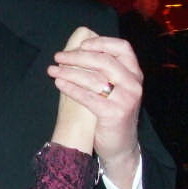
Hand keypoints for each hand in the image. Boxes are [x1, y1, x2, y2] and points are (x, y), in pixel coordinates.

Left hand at [47, 33, 141, 188]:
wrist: (120, 145)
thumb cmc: (111, 112)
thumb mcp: (114, 87)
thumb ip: (103, 69)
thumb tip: (78, 47)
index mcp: (135, 73)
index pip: (122, 47)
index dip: (101, 42)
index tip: (80, 44)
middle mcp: (134, 83)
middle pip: (103, 60)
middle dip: (77, 57)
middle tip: (58, 56)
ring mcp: (126, 98)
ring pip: (93, 78)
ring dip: (69, 72)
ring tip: (52, 70)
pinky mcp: (115, 113)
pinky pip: (88, 97)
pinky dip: (71, 88)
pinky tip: (59, 84)